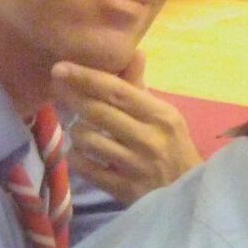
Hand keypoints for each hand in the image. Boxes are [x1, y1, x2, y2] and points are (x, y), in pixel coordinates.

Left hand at [50, 51, 201, 204]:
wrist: (188, 194)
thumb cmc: (175, 149)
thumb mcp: (166, 116)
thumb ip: (141, 88)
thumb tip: (135, 52)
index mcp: (161, 116)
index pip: (117, 90)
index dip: (86, 77)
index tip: (61, 67)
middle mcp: (149, 138)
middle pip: (97, 111)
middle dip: (72, 97)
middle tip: (58, 89)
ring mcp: (135, 165)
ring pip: (86, 138)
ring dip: (78, 131)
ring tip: (84, 130)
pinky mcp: (123, 188)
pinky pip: (84, 167)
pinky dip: (78, 158)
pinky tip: (85, 154)